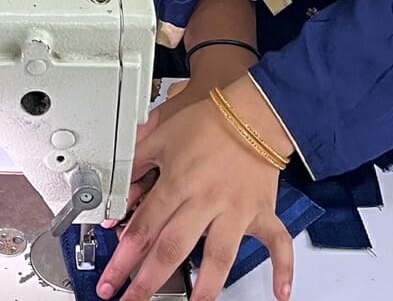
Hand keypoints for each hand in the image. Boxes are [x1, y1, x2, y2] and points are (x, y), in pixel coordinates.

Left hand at [98, 94, 292, 300]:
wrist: (253, 110)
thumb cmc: (210, 120)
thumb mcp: (162, 134)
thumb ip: (137, 159)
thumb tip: (117, 181)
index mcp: (178, 183)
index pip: (143, 227)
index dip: (123, 257)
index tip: (110, 279)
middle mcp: (205, 201)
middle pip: (172, 247)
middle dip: (148, 280)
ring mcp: (236, 210)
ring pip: (218, 255)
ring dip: (205, 286)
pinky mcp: (262, 212)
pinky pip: (277, 243)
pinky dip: (282, 268)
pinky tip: (279, 293)